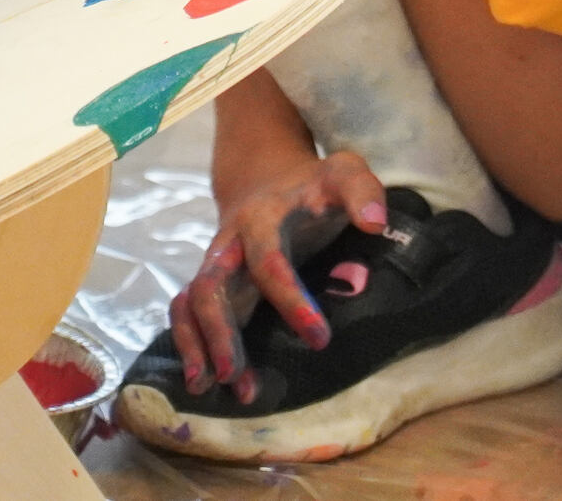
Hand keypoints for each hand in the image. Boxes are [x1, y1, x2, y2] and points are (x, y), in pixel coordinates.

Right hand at [167, 151, 390, 399]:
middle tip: (234, 377)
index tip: (319, 339)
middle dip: (220, 332)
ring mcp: (215, 265)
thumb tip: (375, 225)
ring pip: (190, 303)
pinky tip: (204, 381)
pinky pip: (186, 313)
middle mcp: (229, 244)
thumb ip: (361, 191)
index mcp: (262, 219)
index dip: (291, 300)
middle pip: (210, 286)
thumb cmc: (312, 187)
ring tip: (210, 388)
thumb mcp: (342, 173)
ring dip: (197, 345)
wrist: (264, 179)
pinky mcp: (212, 285)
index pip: (269, 260)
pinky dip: (190, 345)